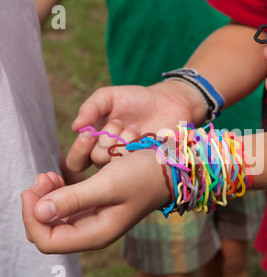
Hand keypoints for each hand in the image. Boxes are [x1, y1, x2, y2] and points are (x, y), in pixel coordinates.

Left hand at [21, 149, 170, 253]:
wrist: (167, 169)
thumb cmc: (142, 176)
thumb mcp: (108, 185)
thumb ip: (74, 199)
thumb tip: (38, 212)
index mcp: (96, 234)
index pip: (48, 241)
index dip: (31, 218)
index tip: (32, 189)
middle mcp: (93, 232)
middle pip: (48, 231)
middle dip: (38, 206)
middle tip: (44, 177)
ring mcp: (94, 221)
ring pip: (55, 219)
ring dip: (46, 197)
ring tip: (51, 175)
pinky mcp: (96, 208)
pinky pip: (66, 208)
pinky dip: (58, 193)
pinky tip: (60, 178)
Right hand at [67, 81, 206, 171]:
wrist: (167, 101)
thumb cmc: (135, 99)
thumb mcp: (109, 97)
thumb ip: (91, 108)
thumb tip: (75, 127)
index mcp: (96, 145)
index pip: (77, 161)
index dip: (80, 150)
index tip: (89, 133)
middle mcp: (111, 159)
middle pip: (97, 162)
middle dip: (106, 141)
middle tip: (118, 124)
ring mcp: (131, 164)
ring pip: (117, 165)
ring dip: (124, 142)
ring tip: (136, 127)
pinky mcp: (148, 165)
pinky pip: (138, 166)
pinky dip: (140, 149)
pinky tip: (146, 135)